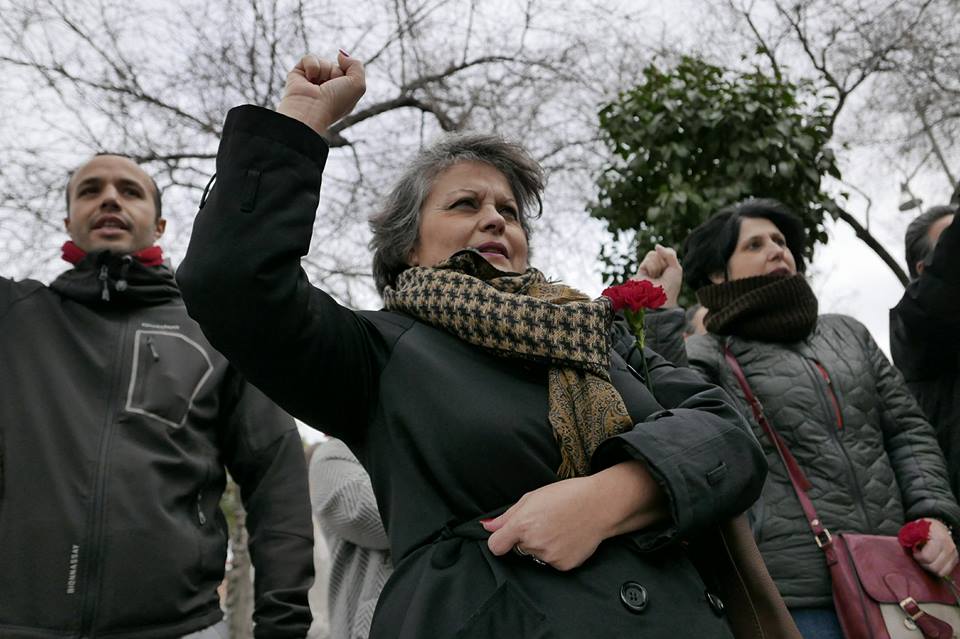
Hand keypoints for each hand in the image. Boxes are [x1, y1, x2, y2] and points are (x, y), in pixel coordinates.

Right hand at [277, 51, 365, 135]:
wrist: (311, 109)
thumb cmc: (335, 102)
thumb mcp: (358, 84)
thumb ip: (356, 65)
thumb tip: (340, 55)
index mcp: (340, 94)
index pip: (347, 73)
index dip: (347, 75)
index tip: (343, 88)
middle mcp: (326, 88)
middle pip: (335, 66)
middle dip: (335, 72)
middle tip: (329, 87)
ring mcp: (312, 81)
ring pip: (322, 61)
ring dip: (323, 70)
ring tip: (317, 84)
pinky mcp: (298, 74)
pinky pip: (309, 58)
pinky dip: (311, 66)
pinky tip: (308, 79)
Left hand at [481, 461, 665, 570]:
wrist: (601, 504)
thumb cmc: (567, 494)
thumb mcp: (532, 497)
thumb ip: (507, 516)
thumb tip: (487, 527)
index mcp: (522, 525)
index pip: (496, 546)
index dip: (499, 541)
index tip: (506, 537)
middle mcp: (534, 543)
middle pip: (518, 548)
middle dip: (526, 538)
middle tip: (545, 521)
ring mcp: (549, 557)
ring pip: (535, 555)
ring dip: (542, 545)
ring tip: (559, 527)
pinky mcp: (563, 565)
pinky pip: (552, 562)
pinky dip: (557, 552)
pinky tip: (568, 537)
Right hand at [633, 244, 680, 307]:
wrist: (660, 297)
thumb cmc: (671, 286)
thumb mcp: (676, 268)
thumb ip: (669, 254)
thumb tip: (656, 246)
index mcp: (668, 267)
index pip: (668, 251)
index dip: (669, 255)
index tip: (671, 266)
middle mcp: (658, 267)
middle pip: (660, 251)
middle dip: (663, 262)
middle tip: (663, 273)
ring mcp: (649, 268)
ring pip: (653, 254)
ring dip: (657, 265)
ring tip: (656, 276)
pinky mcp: (640, 270)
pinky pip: (647, 260)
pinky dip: (652, 267)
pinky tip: (650, 276)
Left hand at [913, 519, 958, 576]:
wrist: (938, 527)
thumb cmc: (924, 527)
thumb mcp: (915, 528)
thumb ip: (910, 536)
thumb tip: (910, 545)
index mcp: (939, 538)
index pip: (927, 557)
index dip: (917, 556)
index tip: (915, 550)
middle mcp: (949, 548)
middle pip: (933, 567)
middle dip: (923, 563)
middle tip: (919, 555)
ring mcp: (953, 554)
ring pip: (940, 572)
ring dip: (930, 567)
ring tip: (925, 558)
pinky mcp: (955, 560)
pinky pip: (945, 572)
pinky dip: (937, 569)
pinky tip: (932, 561)